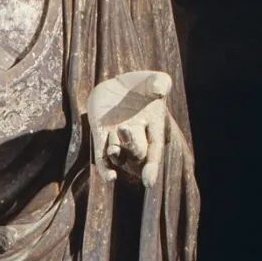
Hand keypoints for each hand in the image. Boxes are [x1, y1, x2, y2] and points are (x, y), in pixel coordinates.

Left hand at [86, 69, 171, 188]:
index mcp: (153, 125)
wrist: (114, 84)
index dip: (153, 165)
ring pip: (120, 156)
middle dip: (133, 147)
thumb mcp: (151, 79)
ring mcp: (118, 138)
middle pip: (138, 152)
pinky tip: (110, 179)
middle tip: (125, 127)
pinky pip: (103, 157)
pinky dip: (105, 168)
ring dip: (117, 155)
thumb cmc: (138, 83)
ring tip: (114, 147)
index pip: (155, 149)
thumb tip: (161, 88)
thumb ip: (159, 82)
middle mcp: (137, 136)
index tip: (149, 182)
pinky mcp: (100, 136)